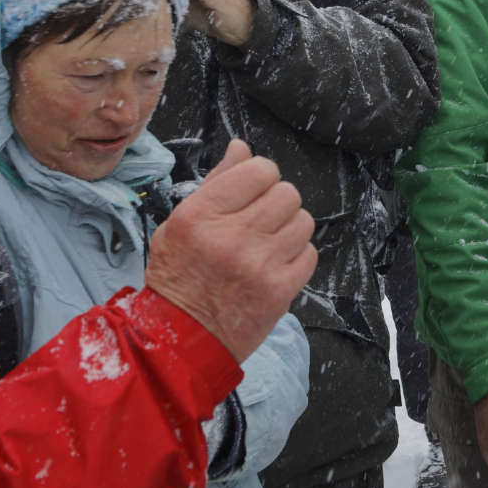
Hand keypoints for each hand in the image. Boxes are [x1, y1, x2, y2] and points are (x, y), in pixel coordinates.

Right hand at [145, 139, 316, 360]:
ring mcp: (258, 265)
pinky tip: (274, 266)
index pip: (259, 169)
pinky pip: (309, 254)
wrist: (179, 339)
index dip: (261, 177)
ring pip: (303, 221)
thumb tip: (243, 148)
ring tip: (267, 244)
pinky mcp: (279, 291)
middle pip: (287, 192)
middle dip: (276, 203)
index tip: (252, 192)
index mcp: (201, 215)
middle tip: (260, 221)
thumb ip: (215, 183)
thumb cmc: (177, 277)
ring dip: (289, 229)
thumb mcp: (180, 223)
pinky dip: (296, 257)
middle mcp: (231, 237)